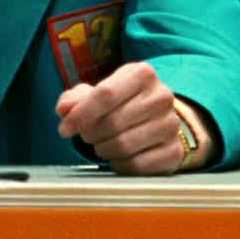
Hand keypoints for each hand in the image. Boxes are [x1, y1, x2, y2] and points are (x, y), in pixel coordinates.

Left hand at [56, 62, 197, 175]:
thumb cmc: (121, 104)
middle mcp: (162, 96)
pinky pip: (137, 165)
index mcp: (142, 73)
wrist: (157, 119)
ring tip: (102, 145)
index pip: (106, 94)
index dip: (80, 115)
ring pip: (124, 145)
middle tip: (87, 136)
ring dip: (103, 150)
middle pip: (112, 122)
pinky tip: (117, 158)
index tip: (65, 129)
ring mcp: (171, 124)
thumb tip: (64, 109)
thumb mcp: (98, 93)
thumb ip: (76, 99)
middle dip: (90, 134)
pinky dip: (119, 165)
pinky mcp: (175, 151)